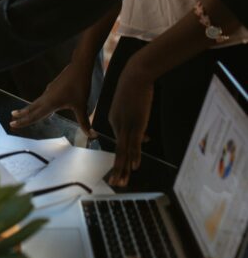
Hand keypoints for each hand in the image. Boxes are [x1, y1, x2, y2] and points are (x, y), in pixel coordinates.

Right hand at [10, 59, 95, 137]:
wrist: (79, 67)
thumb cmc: (80, 86)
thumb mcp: (82, 106)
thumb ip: (84, 122)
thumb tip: (92, 135)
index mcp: (50, 103)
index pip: (34, 116)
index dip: (23, 122)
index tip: (12, 124)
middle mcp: (46, 97)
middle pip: (31, 109)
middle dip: (21, 115)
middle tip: (11, 120)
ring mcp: (49, 92)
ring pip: (35, 103)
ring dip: (28, 109)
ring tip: (21, 113)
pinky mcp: (52, 88)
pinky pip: (41, 99)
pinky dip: (36, 105)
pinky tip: (40, 106)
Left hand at [108, 67, 154, 186]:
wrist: (135, 75)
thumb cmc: (133, 86)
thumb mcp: (132, 105)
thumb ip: (136, 120)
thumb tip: (144, 136)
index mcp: (113, 119)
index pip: (121, 141)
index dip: (126, 154)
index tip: (129, 166)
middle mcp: (117, 125)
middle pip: (118, 151)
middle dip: (117, 169)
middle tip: (115, 183)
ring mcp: (126, 125)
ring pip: (124, 151)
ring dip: (123, 168)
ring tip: (121, 182)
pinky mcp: (136, 123)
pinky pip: (134, 144)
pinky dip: (134, 156)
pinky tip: (134, 167)